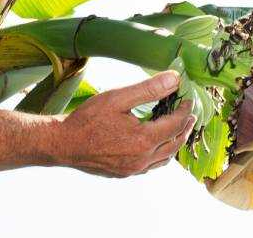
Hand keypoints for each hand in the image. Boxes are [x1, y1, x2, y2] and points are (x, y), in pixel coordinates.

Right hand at [52, 70, 195, 177]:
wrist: (63, 144)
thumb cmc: (87, 119)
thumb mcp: (118, 98)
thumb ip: (148, 89)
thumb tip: (174, 79)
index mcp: (143, 140)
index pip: (175, 124)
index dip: (184, 110)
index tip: (187, 98)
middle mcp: (142, 159)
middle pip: (174, 143)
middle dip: (184, 127)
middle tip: (190, 114)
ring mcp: (133, 169)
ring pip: (165, 158)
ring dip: (174, 142)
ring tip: (178, 128)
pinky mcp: (125, 174)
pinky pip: (151, 166)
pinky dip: (160, 154)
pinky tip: (156, 144)